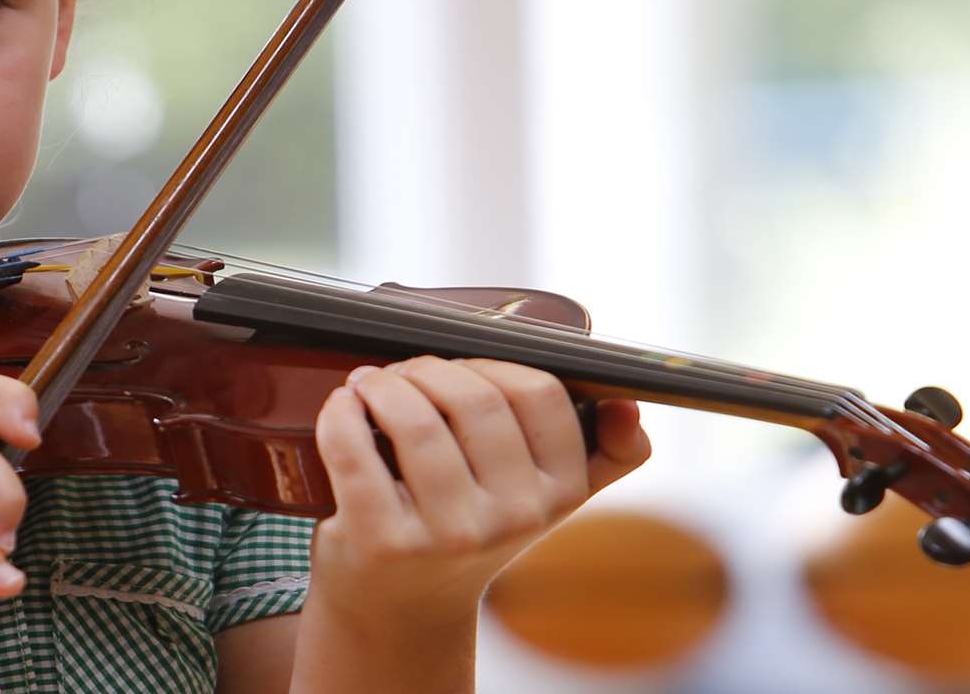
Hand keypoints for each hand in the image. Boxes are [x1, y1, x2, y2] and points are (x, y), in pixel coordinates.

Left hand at [307, 357, 650, 640]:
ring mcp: (447, 534)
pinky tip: (342, 406)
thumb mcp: (545, 500)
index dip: (492, 363)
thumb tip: (629, 405)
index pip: (541, 393)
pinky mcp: (382, 540)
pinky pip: (353, 448)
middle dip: (428, 368)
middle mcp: (512, 518)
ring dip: (382, 384)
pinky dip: (340, 412)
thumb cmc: (468, 530)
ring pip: (416, 419)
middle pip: (474, 398)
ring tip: (369, 385)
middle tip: (403, 372)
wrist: (403, 607)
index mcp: (559, 494)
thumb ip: (602, 454)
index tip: (461, 369)